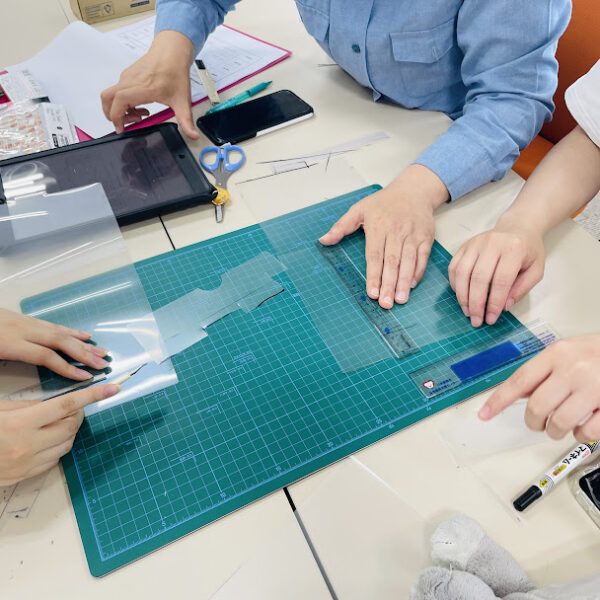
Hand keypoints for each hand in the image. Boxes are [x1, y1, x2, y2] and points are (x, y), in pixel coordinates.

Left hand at [0, 309, 108, 379]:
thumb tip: (11, 387)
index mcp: (8, 343)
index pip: (45, 356)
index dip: (67, 368)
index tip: (85, 378)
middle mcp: (20, 330)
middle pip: (59, 341)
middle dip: (83, 354)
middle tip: (103, 363)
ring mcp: (22, 321)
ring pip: (58, 331)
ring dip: (82, 342)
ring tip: (100, 350)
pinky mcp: (20, 317)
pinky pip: (50, 324)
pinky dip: (69, 330)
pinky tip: (82, 335)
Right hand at [0, 384, 119, 484]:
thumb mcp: (1, 410)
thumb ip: (30, 407)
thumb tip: (56, 405)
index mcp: (21, 424)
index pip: (67, 405)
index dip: (93, 395)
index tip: (113, 388)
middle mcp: (29, 445)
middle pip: (72, 425)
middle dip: (78, 413)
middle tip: (74, 407)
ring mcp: (29, 463)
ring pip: (68, 443)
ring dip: (70, 430)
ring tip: (58, 422)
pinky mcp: (28, 475)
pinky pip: (56, 459)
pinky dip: (58, 446)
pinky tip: (47, 438)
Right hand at [101, 30, 198, 137]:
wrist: (172, 51)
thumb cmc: (175, 72)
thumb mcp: (182, 100)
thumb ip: (186, 121)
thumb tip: (193, 135)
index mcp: (143, 87)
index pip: (119, 102)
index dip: (116, 117)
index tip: (121, 128)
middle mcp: (131, 81)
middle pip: (107, 98)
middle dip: (112, 115)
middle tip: (128, 123)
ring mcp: (127, 77)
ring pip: (111, 95)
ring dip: (120, 109)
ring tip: (139, 114)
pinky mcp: (127, 75)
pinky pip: (117, 90)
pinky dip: (123, 101)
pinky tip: (140, 105)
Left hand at [319, 165, 447, 307]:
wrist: (413, 190)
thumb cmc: (383, 202)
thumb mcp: (359, 209)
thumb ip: (341, 226)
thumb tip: (323, 240)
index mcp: (379, 226)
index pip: (375, 255)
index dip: (373, 275)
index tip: (372, 293)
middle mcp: (397, 231)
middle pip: (392, 262)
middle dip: (389, 284)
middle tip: (386, 304)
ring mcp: (413, 235)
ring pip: (408, 262)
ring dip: (404, 282)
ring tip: (400, 300)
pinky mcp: (426, 238)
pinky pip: (422, 258)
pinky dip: (418, 272)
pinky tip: (411, 286)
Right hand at [448, 222, 544, 326]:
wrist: (517, 227)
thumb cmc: (527, 251)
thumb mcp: (536, 270)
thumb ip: (522, 289)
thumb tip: (504, 306)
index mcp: (513, 249)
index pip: (501, 280)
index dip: (494, 302)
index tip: (491, 318)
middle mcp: (492, 243)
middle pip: (479, 278)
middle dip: (476, 303)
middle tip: (476, 320)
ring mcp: (475, 243)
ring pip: (462, 273)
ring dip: (462, 296)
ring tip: (467, 311)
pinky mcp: (464, 246)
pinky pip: (454, 267)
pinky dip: (455, 284)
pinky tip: (461, 296)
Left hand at [479, 335, 599, 441]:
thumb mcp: (568, 352)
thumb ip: (544, 372)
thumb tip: (518, 393)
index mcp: (557, 353)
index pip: (520, 380)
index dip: (499, 400)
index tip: (484, 414)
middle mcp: (573, 369)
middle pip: (537, 407)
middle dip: (534, 422)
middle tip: (538, 423)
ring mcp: (593, 388)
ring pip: (559, 423)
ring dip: (556, 430)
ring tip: (562, 424)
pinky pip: (586, 432)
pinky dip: (582, 434)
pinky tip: (586, 423)